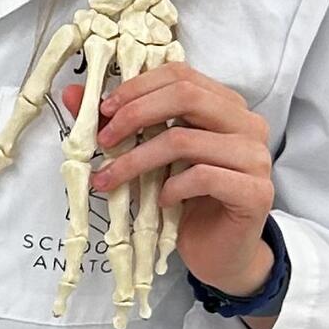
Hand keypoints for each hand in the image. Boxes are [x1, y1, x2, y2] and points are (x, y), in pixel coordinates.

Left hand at [66, 66, 273, 296]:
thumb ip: (119, 123)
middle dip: (135, 114)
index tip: (103, 110)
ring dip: (136, 160)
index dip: (138, 88)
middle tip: (103, 139)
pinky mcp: (255, 191)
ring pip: (185, 140)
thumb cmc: (187, 201)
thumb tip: (72, 94)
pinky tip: (160, 200)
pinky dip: (171, 188)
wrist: (221, 252)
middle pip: (186, 96)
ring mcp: (256, 157)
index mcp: (226, 106)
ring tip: (109, 179)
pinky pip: (202, 177)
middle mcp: (247, 124)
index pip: (181, 76)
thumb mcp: (150, 157)